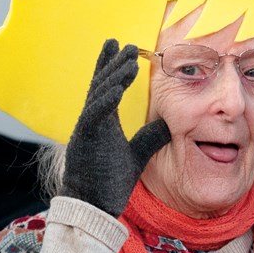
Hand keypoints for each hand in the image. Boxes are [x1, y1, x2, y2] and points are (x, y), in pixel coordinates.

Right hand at [60, 39, 169, 216]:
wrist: (92, 208)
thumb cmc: (108, 183)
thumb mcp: (135, 156)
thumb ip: (149, 138)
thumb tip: (169, 123)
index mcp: (102, 124)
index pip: (105, 89)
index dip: (111, 67)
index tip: (119, 48)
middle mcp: (91, 122)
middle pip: (100, 85)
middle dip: (112, 63)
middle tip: (125, 43)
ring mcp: (86, 130)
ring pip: (99, 95)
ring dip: (114, 75)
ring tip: (129, 59)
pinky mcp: (84, 141)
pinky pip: (93, 114)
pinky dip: (105, 99)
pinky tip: (118, 85)